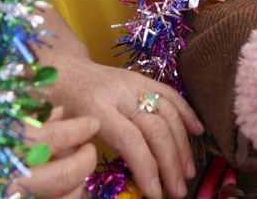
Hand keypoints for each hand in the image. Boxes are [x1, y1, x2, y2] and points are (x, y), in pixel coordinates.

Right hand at [0, 108, 99, 198]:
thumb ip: (20, 123)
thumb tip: (59, 111)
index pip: (54, 135)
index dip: (79, 128)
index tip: (90, 123)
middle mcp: (6, 178)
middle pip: (68, 172)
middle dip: (86, 159)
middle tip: (89, 151)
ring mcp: (6, 198)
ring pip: (65, 198)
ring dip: (77, 185)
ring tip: (76, 174)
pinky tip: (57, 193)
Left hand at [46, 48, 203, 197]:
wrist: (63, 70)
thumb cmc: (58, 107)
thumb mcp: (65, 132)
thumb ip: (87, 155)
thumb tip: (120, 181)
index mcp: (96, 108)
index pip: (130, 139)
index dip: (147, 167)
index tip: (156, 193)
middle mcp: (120, 93)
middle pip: (155, 128)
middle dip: (170, 162)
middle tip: (178, 190)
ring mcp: (134, 83)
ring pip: (168, 113)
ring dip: (182, 145)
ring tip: (187, 172)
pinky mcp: (143, 79)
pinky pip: (170, 95)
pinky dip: (187, 113)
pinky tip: (198, 133)